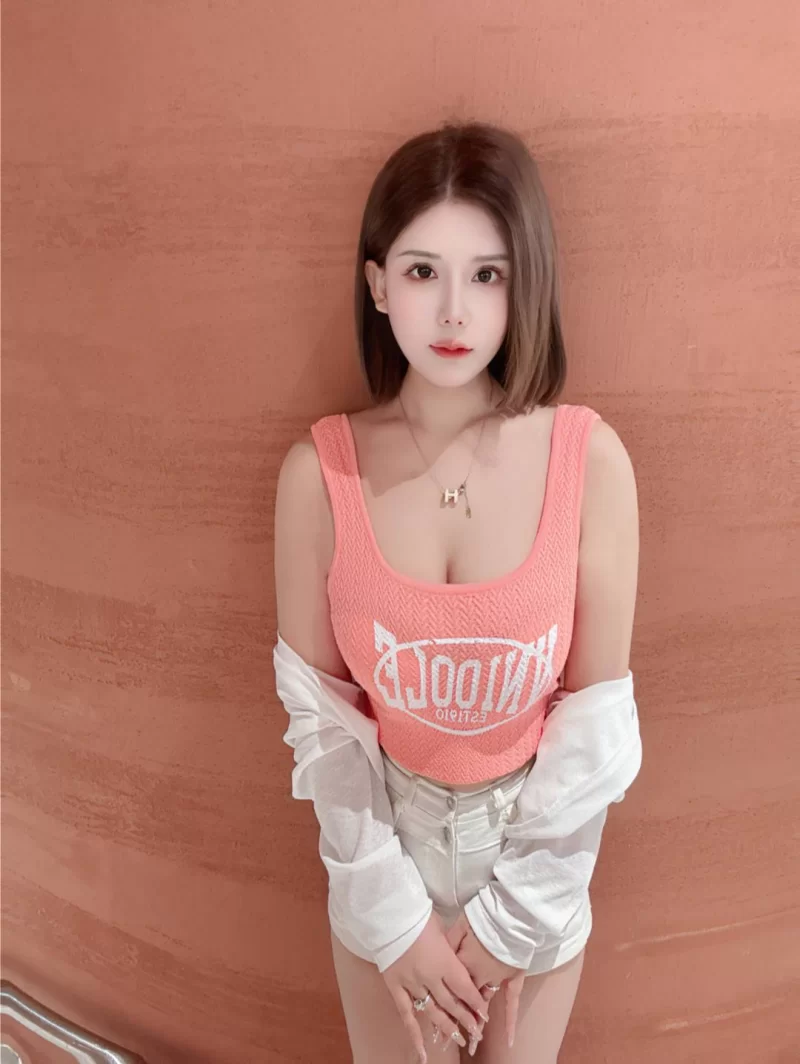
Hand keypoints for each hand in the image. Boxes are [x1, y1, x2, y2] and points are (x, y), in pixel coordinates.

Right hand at [381, 909, 490, 1063]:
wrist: (389, 913)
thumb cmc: (418, 915)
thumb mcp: (442, 928)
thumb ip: (450, 948)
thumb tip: (457, 958)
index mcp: (445, 961)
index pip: (465, 989)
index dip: (476, 1003)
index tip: (485, 1014)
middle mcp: (430, 977)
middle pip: (452, 1004)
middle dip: (467, 1019)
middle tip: (477, 1031)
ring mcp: (412, 984)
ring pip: (433, 1012)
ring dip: (448, 1026)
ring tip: (461, 1039)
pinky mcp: (396, 987)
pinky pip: (406, 1015)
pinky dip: (415, 1035)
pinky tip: (423, 1054)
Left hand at [446, 910, 525, 1051]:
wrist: (508, 914)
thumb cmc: (482, 915)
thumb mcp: (459, 925)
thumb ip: (448, 941)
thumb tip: (438, 951)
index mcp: (461, 963)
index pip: (449, 986)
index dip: (441, 1000)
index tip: (433, 1017)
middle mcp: (476, 976)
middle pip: (464, 998)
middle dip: (455, 1017)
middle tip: (446, 1037)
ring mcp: (495, 979)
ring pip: (483, 1002)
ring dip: (476, 1020)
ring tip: (470, 1043)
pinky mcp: (512, 978)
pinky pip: (511, 1002)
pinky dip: (510, 1022)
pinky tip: (509, 1041)